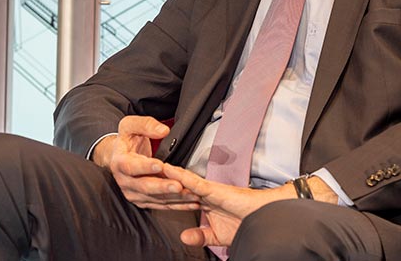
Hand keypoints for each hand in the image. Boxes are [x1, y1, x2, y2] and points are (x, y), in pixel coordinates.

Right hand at [92, 116, 199, 210]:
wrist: (118, 156)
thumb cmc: (126, 140)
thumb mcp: (130, 125)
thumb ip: (146, 125)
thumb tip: (163, 131)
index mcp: (120, 162)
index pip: (131, 166)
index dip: (145, 167)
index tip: (161, 165)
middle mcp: (124, 181)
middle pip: (144, 187)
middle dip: (163, 187)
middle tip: (178, 185)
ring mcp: (133, 193)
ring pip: (155, 198)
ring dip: (174, 198)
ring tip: (191, 195)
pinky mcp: (143, 201)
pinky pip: (161, 205)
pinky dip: (177, 205)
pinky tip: (190, 203)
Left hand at [161, 165, 337, 247]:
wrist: (263, 220)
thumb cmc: (245, 225)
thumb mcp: (217, 236)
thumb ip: (201, 235)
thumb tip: (184, 236)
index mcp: (202, 203)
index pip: (177, 197)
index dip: (161, 194)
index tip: (144, 188)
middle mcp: (201, 194)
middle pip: (173, 185)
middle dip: (156, 180)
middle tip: (137, 170)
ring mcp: (206, 190)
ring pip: (179, 179)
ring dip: (162, 173)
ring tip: (144, 163)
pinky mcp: (213, 190)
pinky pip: (192, 181)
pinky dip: (179, 176)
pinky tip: (166, 169)